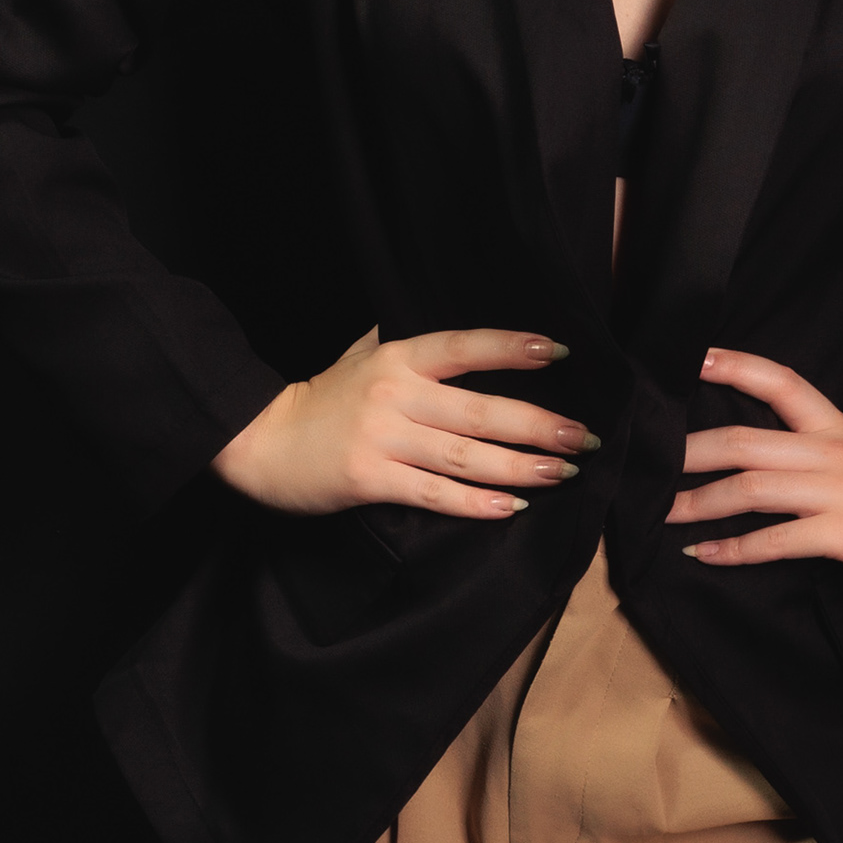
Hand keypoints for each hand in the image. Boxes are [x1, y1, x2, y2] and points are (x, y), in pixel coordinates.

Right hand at [211, 326, 595, 519]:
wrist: (259, 441)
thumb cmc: (318, 400)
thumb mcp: (359, 356)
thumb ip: (404, 343)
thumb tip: (456, 335)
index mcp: (397, 357)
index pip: (464, 347)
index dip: (512, 348)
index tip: (560, 352)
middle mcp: (394, 393)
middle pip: (480, 410)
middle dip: (538, 425)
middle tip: (582, 437)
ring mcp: (382, 437)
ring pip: (465, 455)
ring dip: (520, 466)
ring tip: (561, 472)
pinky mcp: (369, 478)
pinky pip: (434, 493)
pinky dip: (475, 503)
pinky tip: (510, 507)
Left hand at [669, 348, 842, 608]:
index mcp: (842, 430)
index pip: (782, 383)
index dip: (735, 366)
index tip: (692, 359)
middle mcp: (833, 454)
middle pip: (744, 439)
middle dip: (688, 452)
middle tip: (647, 463)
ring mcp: (838, 493)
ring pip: (750, 487)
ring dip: (699, 503)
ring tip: (661, 513)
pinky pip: (777, 540)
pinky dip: (735, 548)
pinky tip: (705, 554)